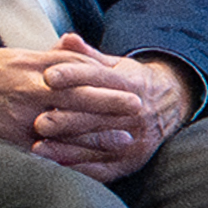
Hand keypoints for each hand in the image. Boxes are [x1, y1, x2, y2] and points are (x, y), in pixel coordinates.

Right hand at [0, 39, 184, 176]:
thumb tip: (68, 52)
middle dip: (110, 104)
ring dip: (98, 134)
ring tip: (124, 141)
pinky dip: (69, 158)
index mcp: (24, 65)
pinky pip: (45, 152)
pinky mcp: (7, 142)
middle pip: (78, 96)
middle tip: (138, 110)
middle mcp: (24, 89)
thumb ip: (38, 58)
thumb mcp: (4, 58)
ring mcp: (16, 118)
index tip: (128, 82)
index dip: (104, 77)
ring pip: (67, 126)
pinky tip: (89, 165)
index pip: (74, 69)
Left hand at [21, 43, 192, 177]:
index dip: (73, 75)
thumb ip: (87, 56)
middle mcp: (136, 113)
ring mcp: (135, 141)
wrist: (169, 107)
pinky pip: (102, 169)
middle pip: (97, 116)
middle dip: (67, 120)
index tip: (48, 76)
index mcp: (130, 84)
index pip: (99, 77)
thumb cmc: (129, 83)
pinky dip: (77, 168)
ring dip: (67, 148)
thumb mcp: (115, 65)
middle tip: (38, 121)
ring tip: (38, 147)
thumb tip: (66, 38)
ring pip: (98, 144)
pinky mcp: (130, 163)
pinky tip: (54, 165)